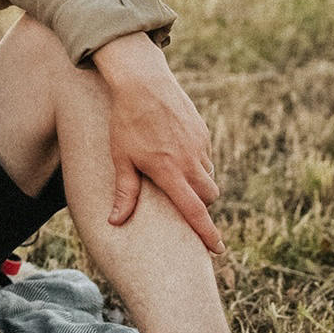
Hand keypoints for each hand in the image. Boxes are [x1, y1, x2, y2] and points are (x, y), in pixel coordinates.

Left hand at [93, 35, 224, 252]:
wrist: (143, 83)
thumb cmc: (126, 122)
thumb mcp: (121, 158)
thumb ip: (124, 192)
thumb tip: (116, 222)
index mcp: (169, 171)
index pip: (194, 211)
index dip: (206, 233)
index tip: (217, 250)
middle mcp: (190, 161)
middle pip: (209, 197)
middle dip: (201, 206)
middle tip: (183, 205)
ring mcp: (200, 145)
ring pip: (208, 176)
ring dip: (197, 183)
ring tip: (174, 176)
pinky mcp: (203, 132)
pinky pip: (206, 156)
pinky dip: (195, 163)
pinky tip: (175, 152)